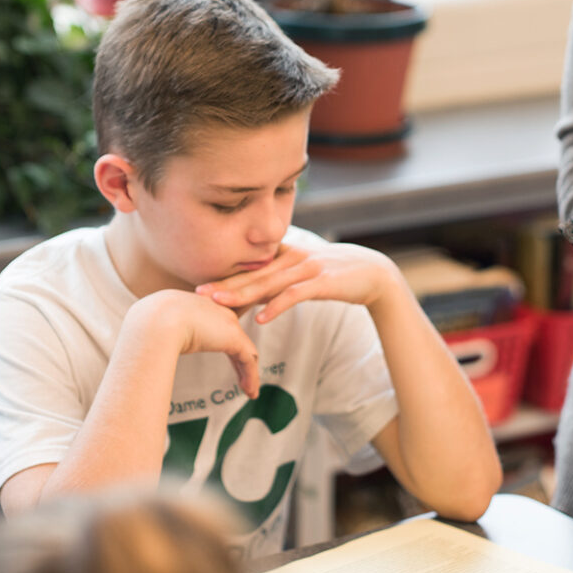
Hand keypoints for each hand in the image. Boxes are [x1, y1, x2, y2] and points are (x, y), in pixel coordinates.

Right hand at [128, 289, 261, 397]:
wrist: (156, 320)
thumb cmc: (148, 327)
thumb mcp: (156, 330)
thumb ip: (161, 338)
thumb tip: (150, 354)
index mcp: (199, 305)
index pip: (218, 325)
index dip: (222, 340)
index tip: (224, 354)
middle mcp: (217, 310)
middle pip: (235, 337)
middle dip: (240, 357)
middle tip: (242, 375)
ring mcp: (227, 323)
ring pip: (245, 351)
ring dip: (248, 372)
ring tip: (249, 391)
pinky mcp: (234, 338)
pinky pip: (248, 360)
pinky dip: (251, 377)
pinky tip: (250, 393)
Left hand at [196, 240, 401, 323]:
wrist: (374, 273)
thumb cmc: (336, 274)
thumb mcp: (305, 270)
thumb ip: (281, 278)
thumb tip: (257, 295)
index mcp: (286, 254)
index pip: (251, 267)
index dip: (226, 276)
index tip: (200, 286)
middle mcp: (293, 257)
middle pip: (253, 274)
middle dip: (224, 284)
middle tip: (198, 293)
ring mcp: (307, 268)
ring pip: (269, 283)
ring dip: (242, 294)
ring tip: (219, 303)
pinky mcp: (322, 282)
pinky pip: (294, 295)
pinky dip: (276, 306)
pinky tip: (261, 318)